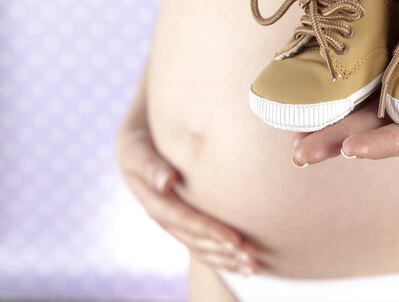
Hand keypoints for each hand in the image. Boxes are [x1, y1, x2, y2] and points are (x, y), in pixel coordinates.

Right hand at [116, 125, 258, 275]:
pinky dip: (220, 255)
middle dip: (223, 251)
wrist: (135, 145)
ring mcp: (171, 222)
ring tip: (252, 266)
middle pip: (194, 240)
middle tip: (251, 258)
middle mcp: (163, 217)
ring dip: (225, 259)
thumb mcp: (138, 149)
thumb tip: (166, 181)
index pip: (184, 220)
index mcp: (153, 202)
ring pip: (199, 247)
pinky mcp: (180, 222)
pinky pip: (200, 244)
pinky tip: (240, 263)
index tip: (234, 240)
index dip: (209, 230)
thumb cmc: (139, 142)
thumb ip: (151, 165)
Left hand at [291, 0, 398, 162]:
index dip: (385, 144)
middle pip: (376, 127)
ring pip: (362, 105)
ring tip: (291, 133)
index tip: (353, 150)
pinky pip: (365, 73)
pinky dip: (338, 84)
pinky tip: (307, 88)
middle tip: (299, 154)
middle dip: (337, 141)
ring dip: (327, 119)